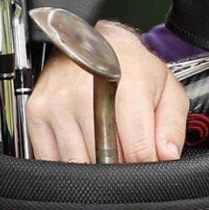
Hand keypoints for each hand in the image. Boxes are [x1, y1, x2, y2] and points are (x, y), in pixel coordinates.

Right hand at [27, 22, 190, 162]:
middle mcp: (85, 91)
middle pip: (106, 160)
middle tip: (126, 152)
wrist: (94, 42)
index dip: (146, 164)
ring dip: (93, 166)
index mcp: (126, 84)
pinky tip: (80, 145)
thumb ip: (172, 126)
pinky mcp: (36, 113)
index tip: (147, 162)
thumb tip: (167, 156)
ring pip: (79, 164)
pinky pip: (51, 158)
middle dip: (120, 166)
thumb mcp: (167, 89)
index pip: (138, 149)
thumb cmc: (131, 68)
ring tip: (103, 146)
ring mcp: (57, 103)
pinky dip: (68, 163)